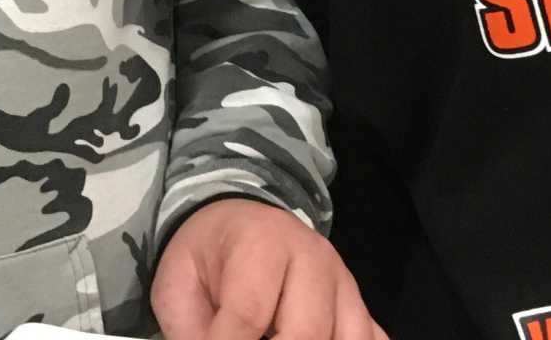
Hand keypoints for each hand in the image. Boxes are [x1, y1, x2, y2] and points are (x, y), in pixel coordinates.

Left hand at [152, 198, 383, 339]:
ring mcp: (345, 284)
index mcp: (261, 242)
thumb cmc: (205, 258)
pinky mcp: (361, 306)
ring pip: (349, 339)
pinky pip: (373, 339)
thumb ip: (190, 331)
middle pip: (307, 333)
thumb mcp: (177, 286)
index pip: (249, 315)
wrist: (236, 223)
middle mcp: (313, 258)